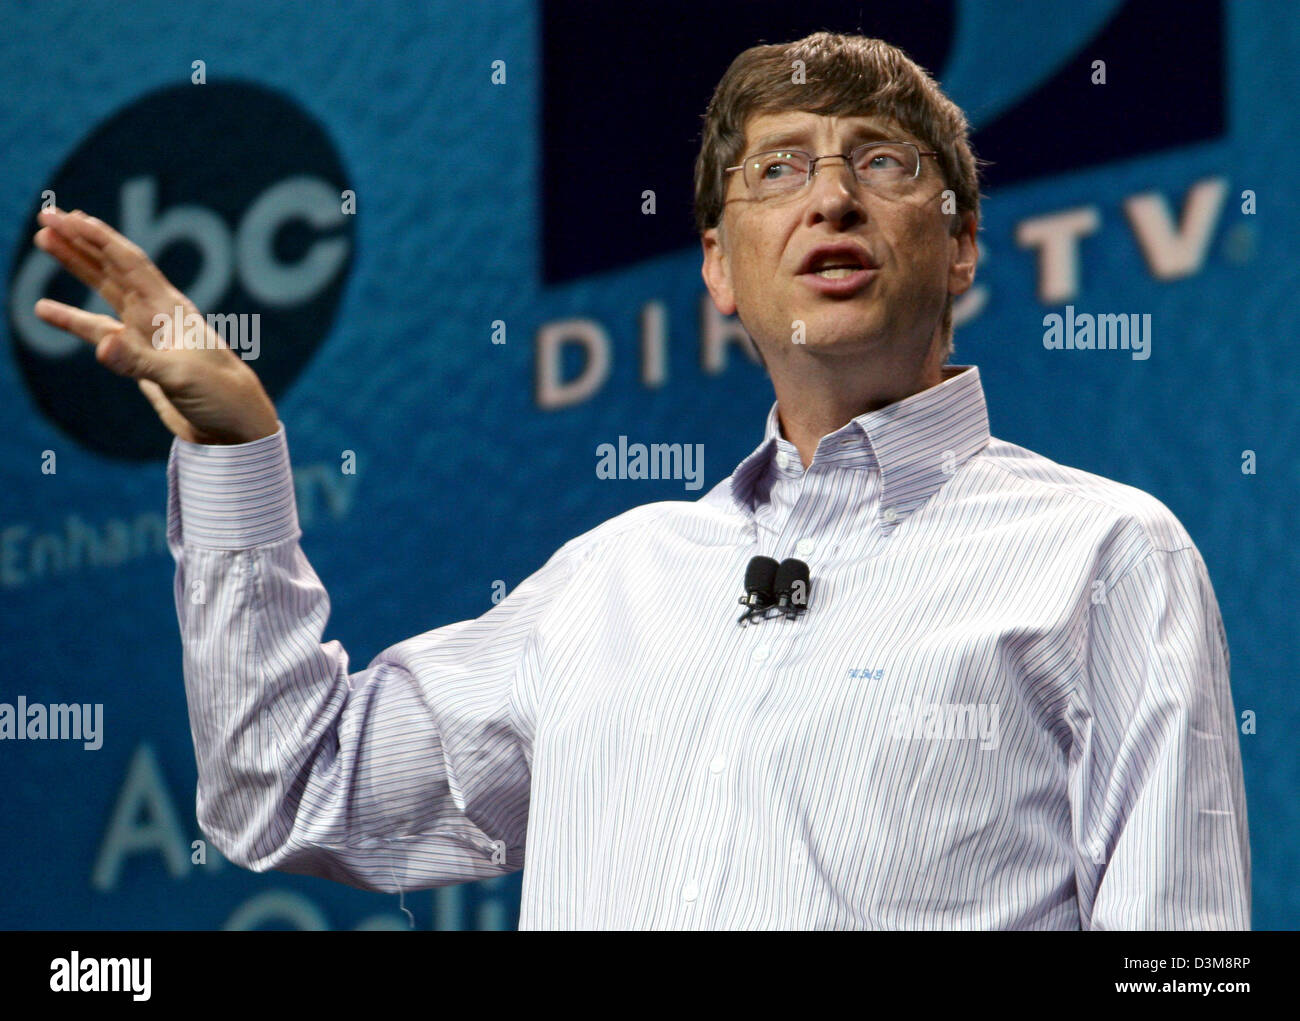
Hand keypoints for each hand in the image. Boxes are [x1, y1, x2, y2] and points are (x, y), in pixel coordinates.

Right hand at [32, 207, 278, 444]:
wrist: (234, 429)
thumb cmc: (220, 398)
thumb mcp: (181, 379)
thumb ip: (138, 362)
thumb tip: (102, 345)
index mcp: (170, 311)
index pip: (129, 264)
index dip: (99, 239)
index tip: (68, 217)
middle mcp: (157, 315)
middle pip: (112, 268)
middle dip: (80, 242)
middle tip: (45, 215)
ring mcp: (148, 335)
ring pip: (105, 291)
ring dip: (77, 266)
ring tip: (45, 240)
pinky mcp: (140, 358)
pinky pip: (99, 330)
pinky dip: (72, 319)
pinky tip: (45, 309)